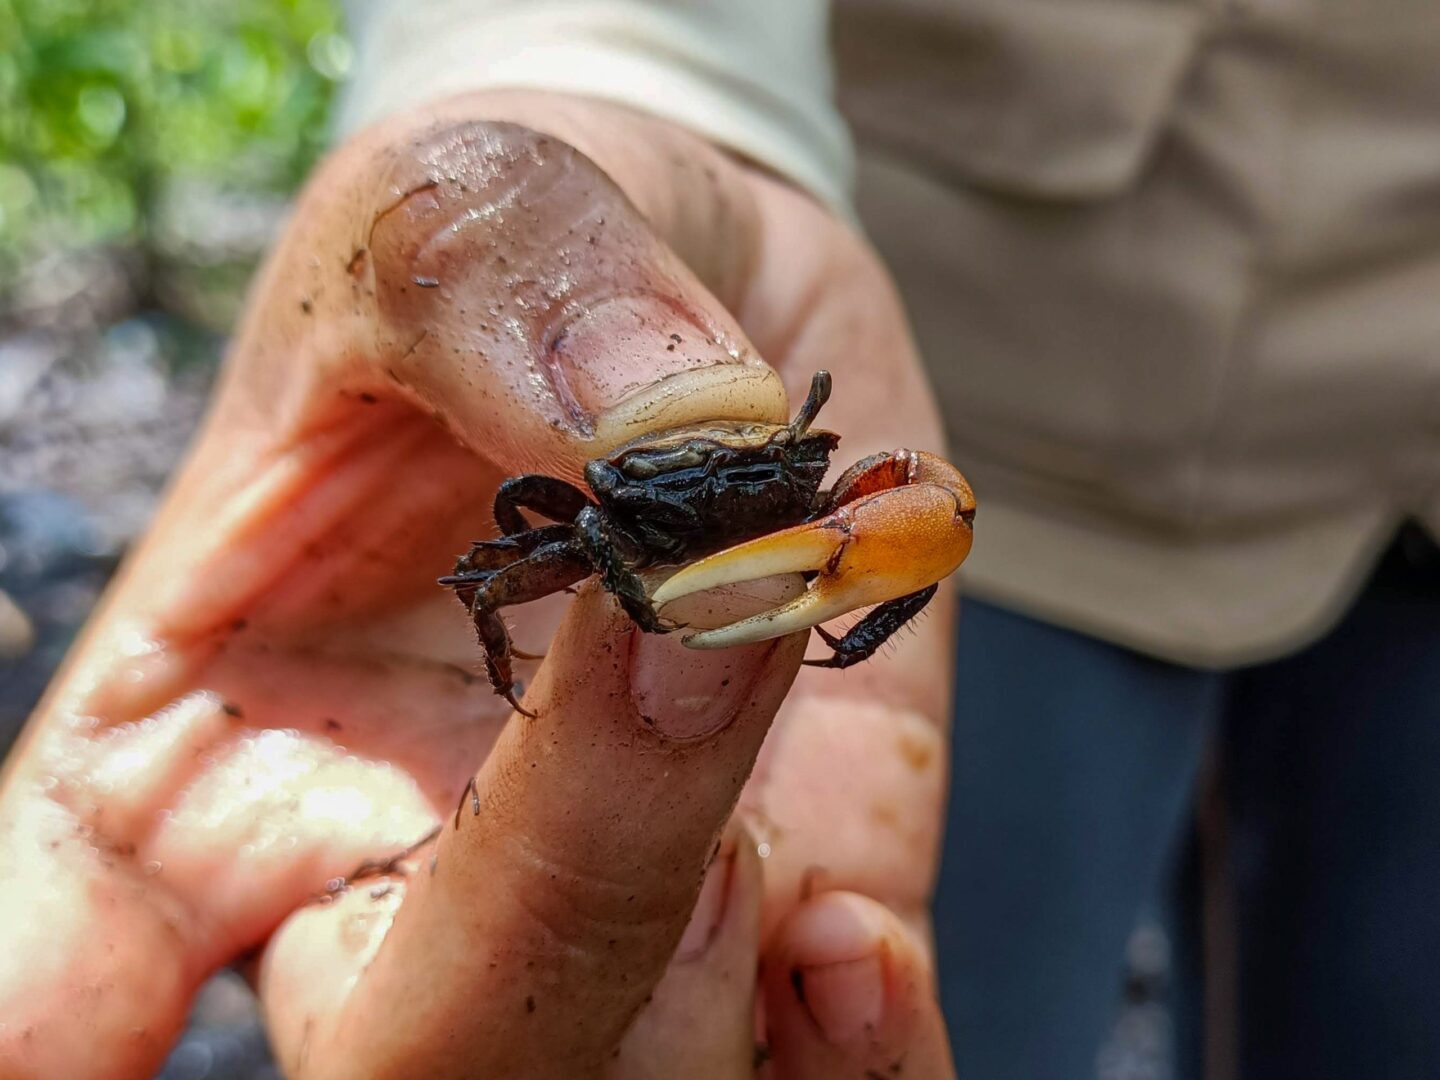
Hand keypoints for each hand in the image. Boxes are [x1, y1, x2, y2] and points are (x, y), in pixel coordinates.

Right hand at [0, 92, 954, 1077]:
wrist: (703, 282)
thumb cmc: (506, 263)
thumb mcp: (453, 213)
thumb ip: (503, 293)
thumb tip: (663, 432)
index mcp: (216, 754)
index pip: (64, 967)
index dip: (52, 1030)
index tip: (57, 1043)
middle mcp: (404, 875)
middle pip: (427, 1052)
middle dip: (548, 915)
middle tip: (659, 626)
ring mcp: (619, 909)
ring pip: (628, 1079)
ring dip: (708, 962)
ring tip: (754, 659)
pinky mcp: (804, 893)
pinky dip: (858, 1062)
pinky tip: (855, 937)